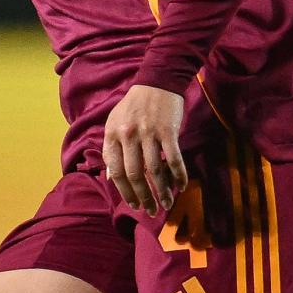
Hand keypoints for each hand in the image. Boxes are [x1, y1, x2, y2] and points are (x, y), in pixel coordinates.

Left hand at [102, 83, 189, 215]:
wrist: (156, 81)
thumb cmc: (133, 106)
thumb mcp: (114, 124)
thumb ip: (110, 150)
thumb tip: (111, 178)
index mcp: (113, 135)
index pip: (116, 171)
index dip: (125, 191)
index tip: (133, 205)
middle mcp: (129, 136)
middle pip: (135, 175)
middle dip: (143, 197)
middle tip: (150, 211)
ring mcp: (149, 133)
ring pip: (155, 170)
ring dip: (162, 190)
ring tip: (166, 204)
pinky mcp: (168, 131)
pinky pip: (173, 158)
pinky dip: (178, 174)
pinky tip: (182, 186)